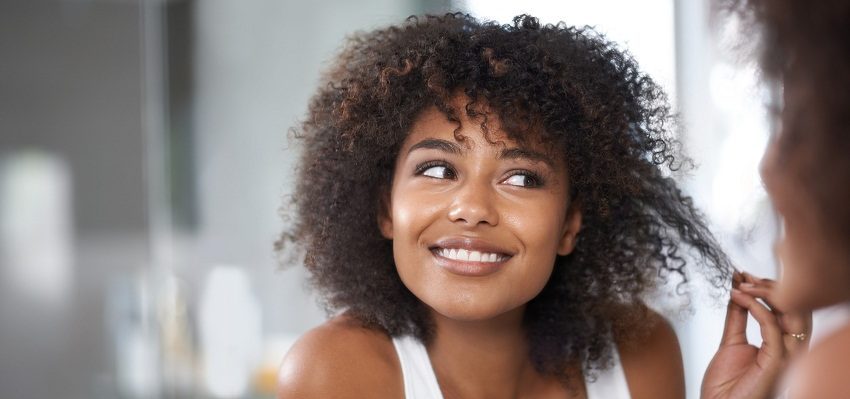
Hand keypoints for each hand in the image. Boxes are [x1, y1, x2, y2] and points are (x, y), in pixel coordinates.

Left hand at [701, 272, 811, 398]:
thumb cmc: (725, 386)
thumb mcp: (731, 342)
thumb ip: (737, 316)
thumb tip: (738, 289)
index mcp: (783, 346)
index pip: (790, 310)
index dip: (770, 289)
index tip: (745, 275)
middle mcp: (790, 351)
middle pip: (796, 309)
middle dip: (771, 287)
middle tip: (745, 276)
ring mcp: (787, 357)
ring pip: (792, 316)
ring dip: (767, 294)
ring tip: (743, 284)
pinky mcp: (776, 362)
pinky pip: (772, 328)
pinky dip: (757, 308)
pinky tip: (741, 298)